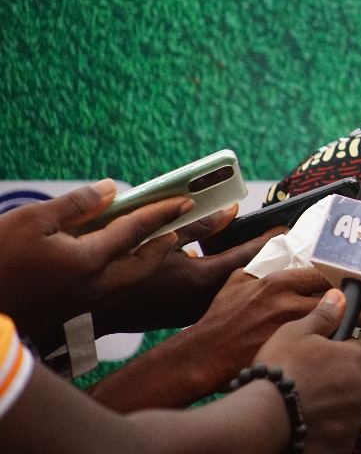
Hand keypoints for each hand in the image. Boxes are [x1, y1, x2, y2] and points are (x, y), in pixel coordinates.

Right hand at [0, 180, 189, 335]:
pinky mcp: (71, 313)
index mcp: (89, 262)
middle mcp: (95, 287)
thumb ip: (76, 205)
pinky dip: (129, 276)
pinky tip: (120, 267)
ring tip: (158, 244)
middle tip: (177, 226)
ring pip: (132, 282)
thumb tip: (111, 189)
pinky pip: (115, 293)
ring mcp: (84, 304)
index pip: (136, 231)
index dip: (162, 212)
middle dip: (165, 244)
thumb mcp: (31, 222)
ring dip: (149, 262)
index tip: (185, 200)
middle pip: (145, 265)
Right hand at [87, 267, 360, 411]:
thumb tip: (280, 241)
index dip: (345, 278)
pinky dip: (338, 348)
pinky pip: (325, 348)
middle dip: (360, 307)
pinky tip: (343, 349)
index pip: (323, 273)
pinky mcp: (291, 352)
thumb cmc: (221, 320)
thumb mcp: (237, 282)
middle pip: (338, 300)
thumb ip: (260, 262)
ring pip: (338, 325)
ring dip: (355, 327)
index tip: (357, 282)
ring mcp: (291, 329)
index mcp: (277, 281)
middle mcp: (288, 302)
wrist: (204, 356)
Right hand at [90, 205, 282, 335]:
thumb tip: (230, 210)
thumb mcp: (158, 237)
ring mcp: (197, 312)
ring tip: (269, 252)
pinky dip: (231, 281)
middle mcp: (205, 300)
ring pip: (237, 289)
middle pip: (250, 276)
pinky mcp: (188, 317)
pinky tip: (236, 270)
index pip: (249, 256)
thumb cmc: (121, 268)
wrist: (91, 311)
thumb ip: (197, 223)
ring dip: (251, 271)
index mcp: (200, 279)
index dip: (270, 240)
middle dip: (268, 257)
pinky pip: (220, 297)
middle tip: (288, 241)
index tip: (288, 228)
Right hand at [256, 288, 360, 453]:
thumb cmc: (281, 367)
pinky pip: (338, 433)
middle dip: (336, 381)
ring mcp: (354, 418)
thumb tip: (341, 297)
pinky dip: (326, 430)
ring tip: (303, 406)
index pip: (354, 350)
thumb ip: (323, 315)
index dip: (334, 353)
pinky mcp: (343, 443)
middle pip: (353, 380)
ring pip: (346, 407)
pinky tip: (305, 425)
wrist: (264, 416)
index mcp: (356, 358)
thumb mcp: (296, 331)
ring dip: (332, 406)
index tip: (316, 359)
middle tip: (307, 383)